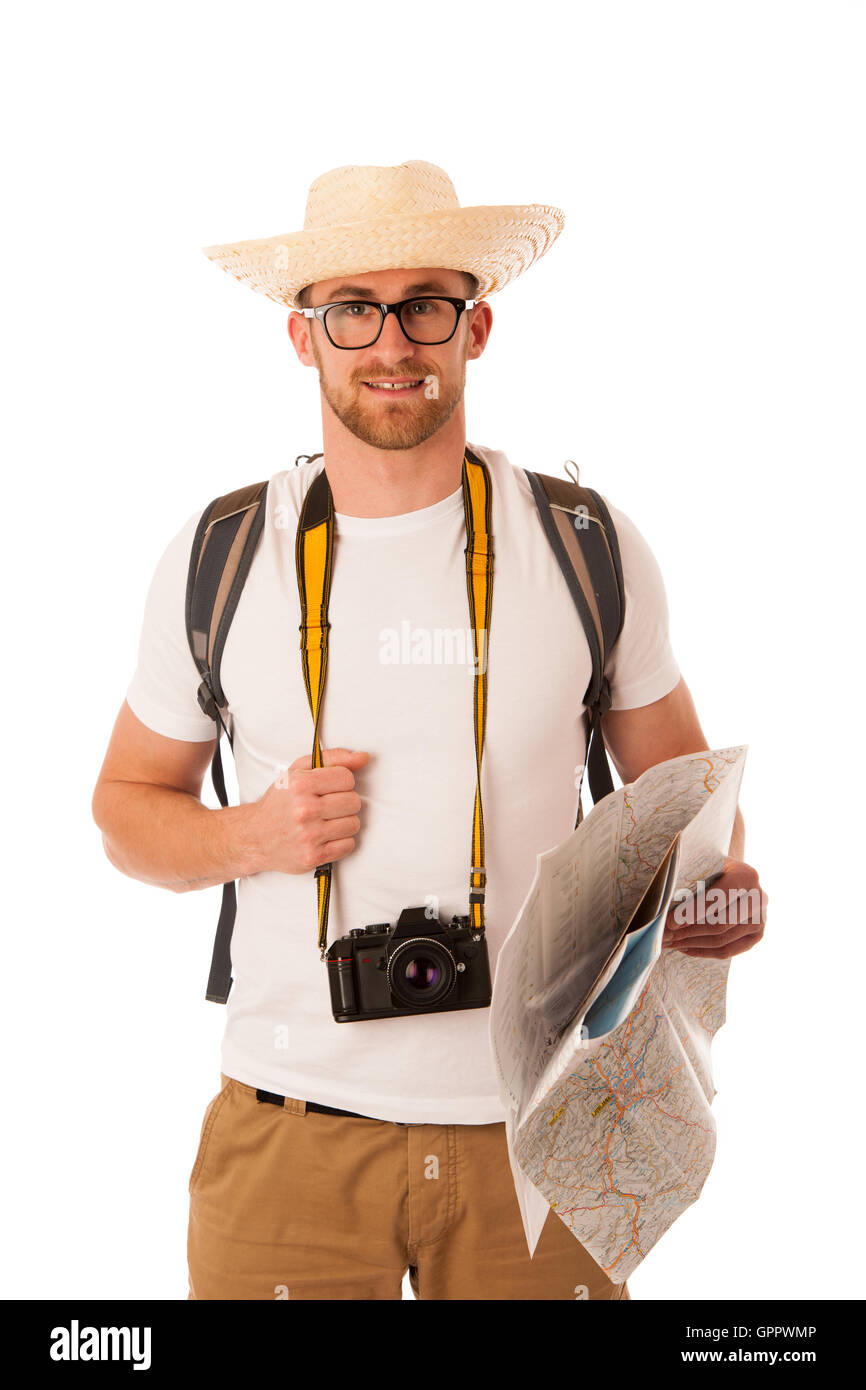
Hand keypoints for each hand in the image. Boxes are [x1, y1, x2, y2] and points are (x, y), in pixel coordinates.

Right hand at [245, 747, 370, 875]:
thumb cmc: (280, 803)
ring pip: (353, 824)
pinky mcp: (313, 856)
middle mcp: (304, 810)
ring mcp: (309, 835)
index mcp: (300, 784)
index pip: (347, 777)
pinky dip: (341, 841)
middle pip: (354, 801)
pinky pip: (348, 845)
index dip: (342, 782)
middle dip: (344, 802)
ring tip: (326, 821)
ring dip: (344, 822)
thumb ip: (333, 758)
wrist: (256, 837)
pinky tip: (326, 836)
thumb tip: (364, 758)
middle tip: (328, 805)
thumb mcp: (298, 771)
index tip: (330, 787)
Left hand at [661, 856, 767, 959]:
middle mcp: (759, 898)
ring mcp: (761, 919)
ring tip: (670, 942)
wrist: (732, 875)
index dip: (693, 911)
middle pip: (721, 923)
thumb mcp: (705, 865)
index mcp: (746, 875)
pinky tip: (684, 948)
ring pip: (722, 939)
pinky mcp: (757, 935)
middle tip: (665, 935)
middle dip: (689, 931)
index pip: (719, 898)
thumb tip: (665, 905)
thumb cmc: (713, 868)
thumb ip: (691, 879)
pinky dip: (703, 951)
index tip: (670, 921)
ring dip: (692, 943)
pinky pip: (728, 950)